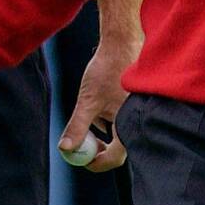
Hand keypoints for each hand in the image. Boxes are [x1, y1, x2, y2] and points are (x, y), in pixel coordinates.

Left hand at [58, 40, 139, 172]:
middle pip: (118, 147)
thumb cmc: (107, 70)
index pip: (115, 157)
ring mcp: (139, 110)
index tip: (83, 161)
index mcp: (129, 124)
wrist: (122, 42)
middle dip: (99, 146)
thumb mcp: (88, 101)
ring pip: (118, 130)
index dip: (97, 162)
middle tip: (85, 142)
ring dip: (103, 126)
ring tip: (94, 106)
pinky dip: (110, 113)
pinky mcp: (137, 102)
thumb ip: (77, 127)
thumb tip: (65, 148)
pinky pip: (122, 116)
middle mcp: (138, 120)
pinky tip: (105, 94)